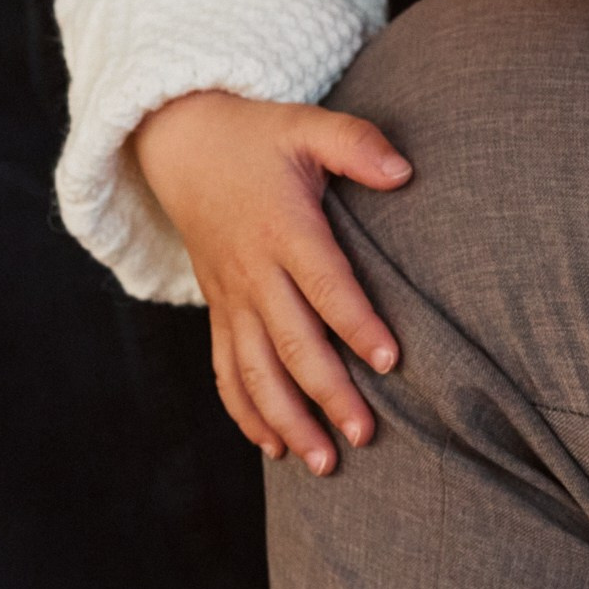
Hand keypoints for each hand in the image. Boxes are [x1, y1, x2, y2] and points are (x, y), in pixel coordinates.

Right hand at [131, 89, 411, 475]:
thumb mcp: (307, 126)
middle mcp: (253, 271)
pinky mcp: (218, 311)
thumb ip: (356, 144)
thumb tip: (405, 173)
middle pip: (292, 342)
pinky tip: (273, 446)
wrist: (183, 147)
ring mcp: (231, 297)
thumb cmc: (258, 138)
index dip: (356, 323)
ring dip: (288, 420)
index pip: (324, 284)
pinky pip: (226, 371)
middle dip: (328, 394)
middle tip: (366, 435)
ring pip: (256, 371)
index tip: (390, 361)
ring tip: (324, 463)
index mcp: (282, 227)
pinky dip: (246, 413)